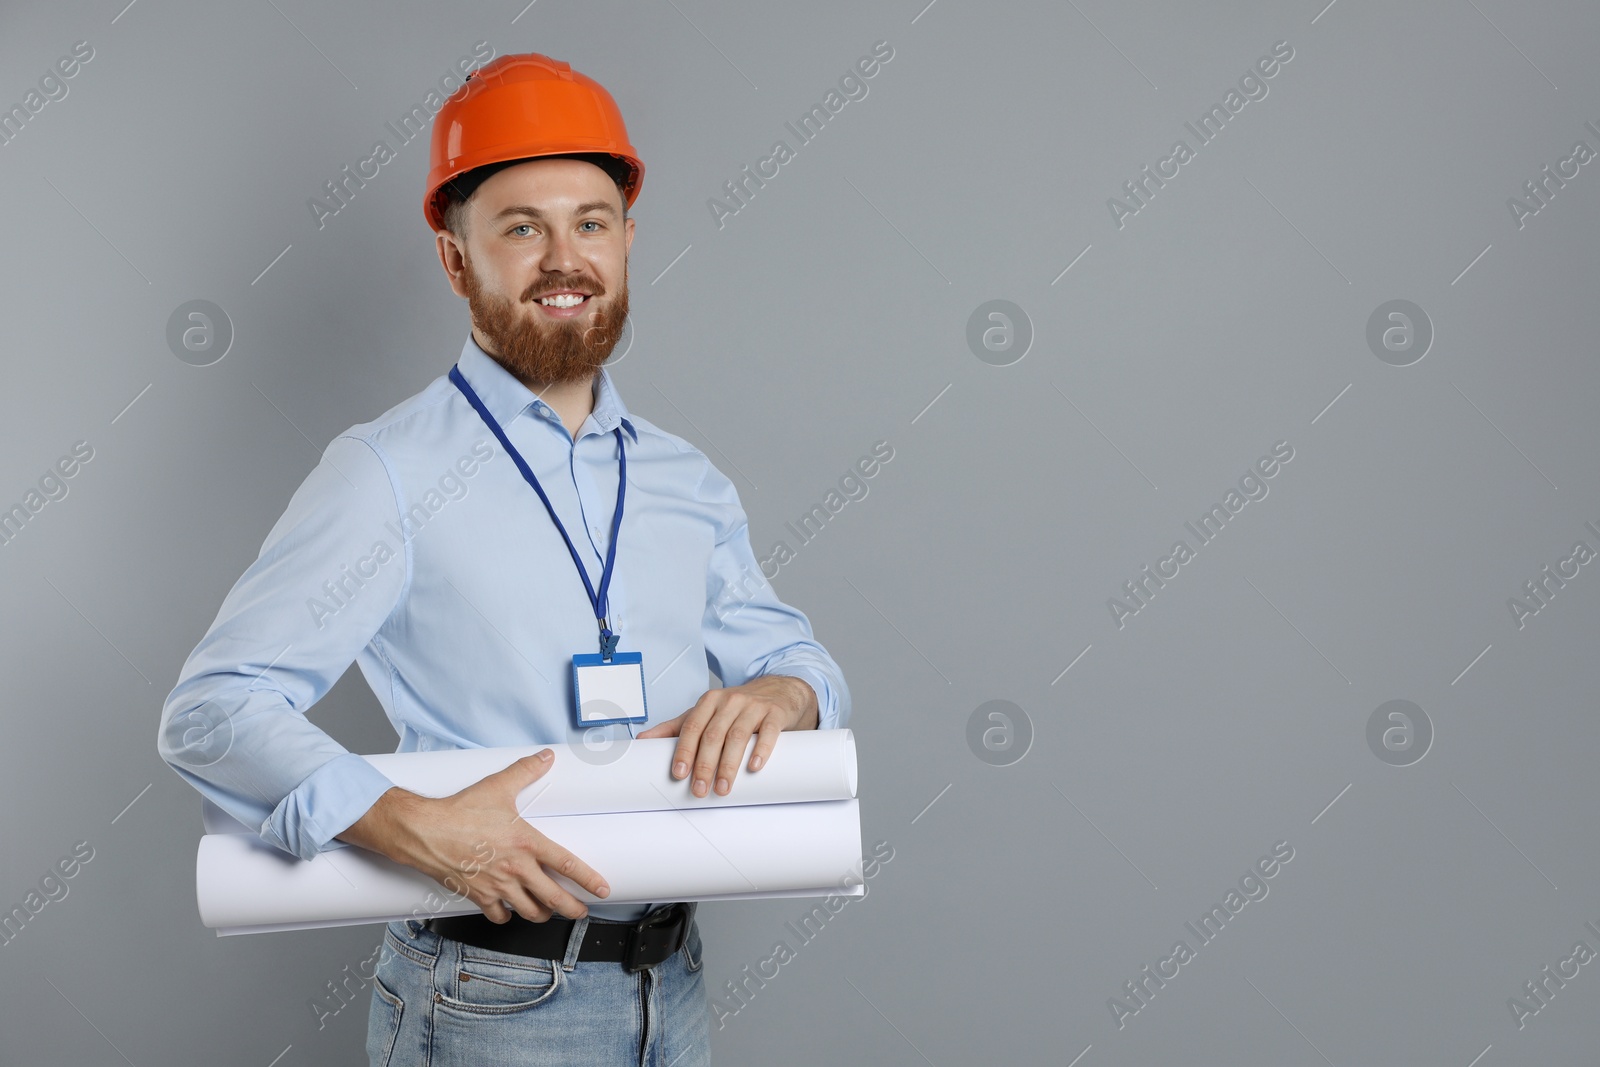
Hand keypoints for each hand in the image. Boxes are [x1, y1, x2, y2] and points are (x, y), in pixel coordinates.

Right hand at [337, 749, 609, 923]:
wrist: (423, 831)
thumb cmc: (459, 810)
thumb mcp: (497, 786)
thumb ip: (525, 771)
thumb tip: (546, 756)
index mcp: (526, 842)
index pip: (567, 865)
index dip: (589, 880)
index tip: (602, 890)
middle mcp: (515, 868)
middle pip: (553, 899)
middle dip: (571, 909)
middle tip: (580, 912)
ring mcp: (497, 885)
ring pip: (529, 911)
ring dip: (541, 914)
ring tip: (548, 912)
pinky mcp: (477, 895)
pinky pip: (498, 915)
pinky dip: (506, 916)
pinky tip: (509, 910)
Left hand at [637, 674, 817, 797]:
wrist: (777, 691)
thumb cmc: (737, 707)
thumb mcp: (705, 713)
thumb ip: (675, 727)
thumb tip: (642, 740)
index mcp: (709, 702)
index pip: (692, 726)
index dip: (684, 750)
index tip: (679, 773)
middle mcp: (730, 701)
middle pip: (714, 735)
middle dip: (705, 765)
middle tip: (700, 790)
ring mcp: (754, 706)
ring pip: (738, 736)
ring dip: (728, 765)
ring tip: (723, 788)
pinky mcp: (775, 714)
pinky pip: (768, 732)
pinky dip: (761, 750)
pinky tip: (754, 766)